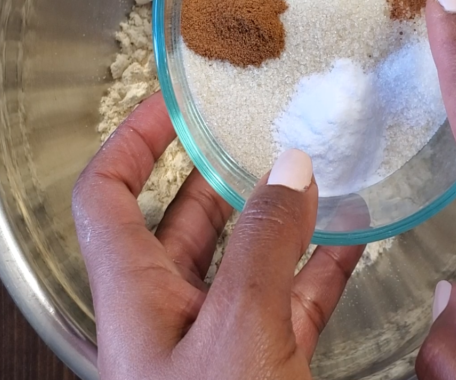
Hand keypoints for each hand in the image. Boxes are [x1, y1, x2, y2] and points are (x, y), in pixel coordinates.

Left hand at [72, 93, 363, 378]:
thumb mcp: (238, 328)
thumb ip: (263, 246)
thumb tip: (290, 170)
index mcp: (133, 297)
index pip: (106, 196)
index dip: (132, 141)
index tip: (173, 103)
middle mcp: (165, 318)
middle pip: (180, 224)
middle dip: (217, 174)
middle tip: (258, 135)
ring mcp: (212, 348)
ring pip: (241, 265)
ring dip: (277, 223)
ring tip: (315, 178)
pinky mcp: (257, 371)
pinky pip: (286, 306)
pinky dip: (315, 272)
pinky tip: (350, 242)